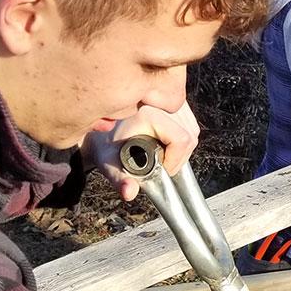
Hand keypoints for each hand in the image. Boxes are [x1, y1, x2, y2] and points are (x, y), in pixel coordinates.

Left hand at [81, 102, 198, 201]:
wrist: (98, 128)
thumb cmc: (104, 143)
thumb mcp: (109, 163)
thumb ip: (120, 179)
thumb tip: (129, 193)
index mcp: (148, 112)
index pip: (181, 139)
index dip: (175, 160)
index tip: (162, 170)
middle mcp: (160, 101)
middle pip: (190, 133)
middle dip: (179, 155)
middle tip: (162, 165)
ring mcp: (168, 98)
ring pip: (192, 127)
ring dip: (181, 147)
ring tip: (161, 154)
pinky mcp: (171, 99)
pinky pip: (188, 121)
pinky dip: (181, 136)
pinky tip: (164, 143)